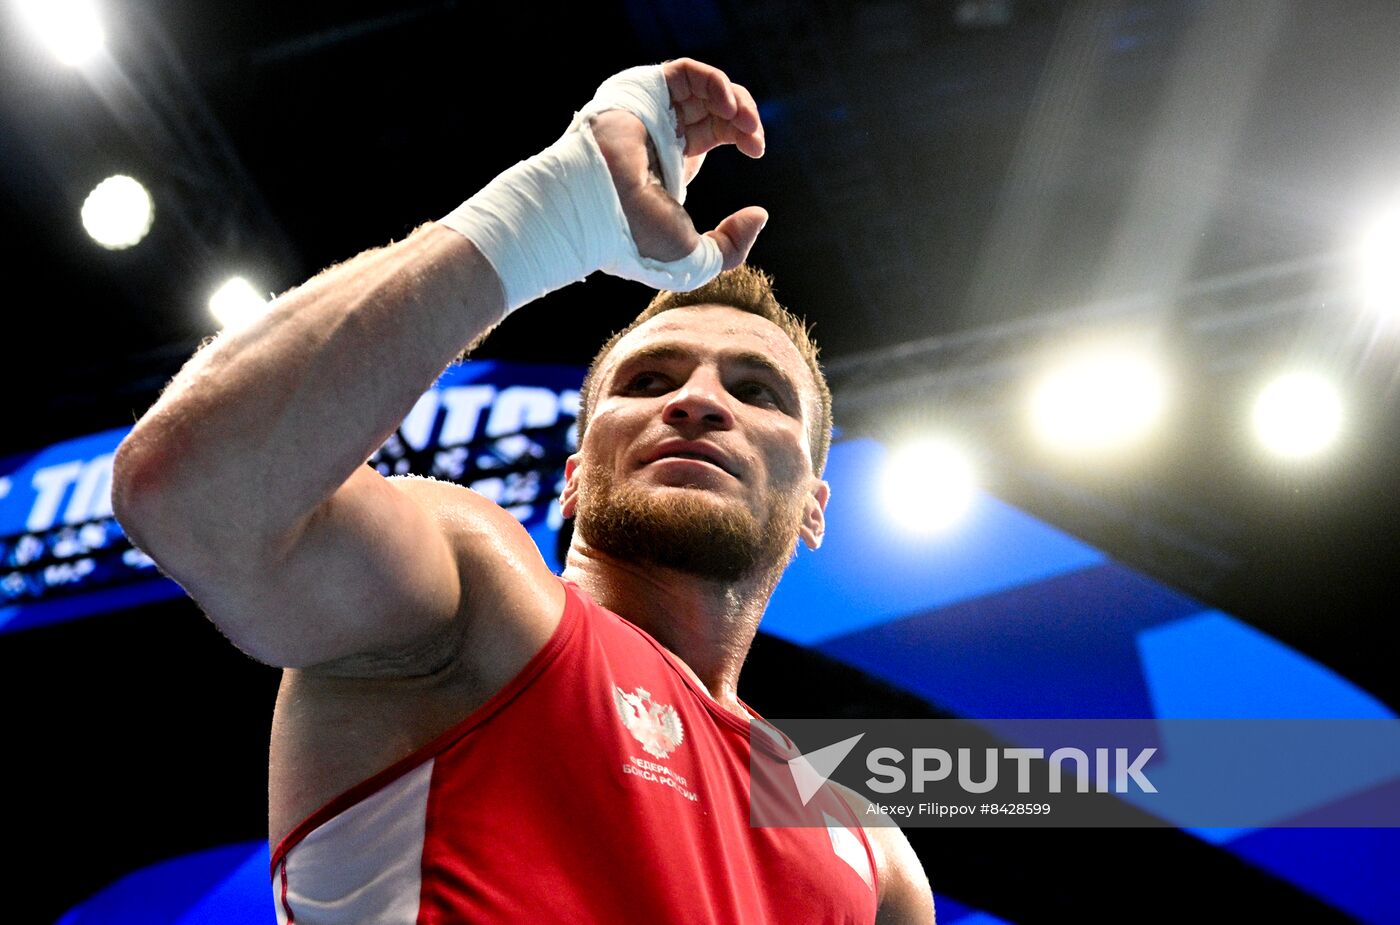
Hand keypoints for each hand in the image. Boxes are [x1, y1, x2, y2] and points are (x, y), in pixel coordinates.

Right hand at [590, 58, 767, 271]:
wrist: (602, 209)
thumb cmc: (639, 236)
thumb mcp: (695, 255)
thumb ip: (731, 246)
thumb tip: (759, 215)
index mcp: (672, 161)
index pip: (715, 129)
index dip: (742, 133)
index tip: (757, 151)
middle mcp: (663, 131)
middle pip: (714, 106)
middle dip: (743, 117)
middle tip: (755, 138)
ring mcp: (652, 108)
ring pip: (703, 87)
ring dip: (735, 98)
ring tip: (746, 122)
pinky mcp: (643, 89)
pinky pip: (685, 73)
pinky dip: (713, 82)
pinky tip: (728, 105)